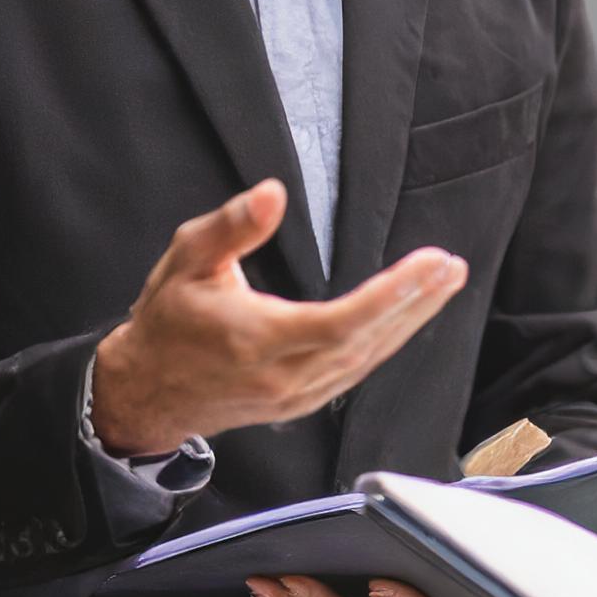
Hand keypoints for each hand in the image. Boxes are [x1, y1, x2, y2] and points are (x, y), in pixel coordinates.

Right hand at [91, 180, 466, 456]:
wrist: (146, 391)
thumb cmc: (168, 320)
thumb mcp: (187, 259)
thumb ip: (231, 227)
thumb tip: (272, 193)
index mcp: (256, 340)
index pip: (339, 322)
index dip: (390, 295)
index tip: (428, 265)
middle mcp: (283, 377)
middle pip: (366, 342)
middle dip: (415, 302)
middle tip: (450, 267)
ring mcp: (296, 396)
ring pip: (368, 359)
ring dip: (410, 321)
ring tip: (443, 283)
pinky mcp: (302, 402)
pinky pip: (356, 371)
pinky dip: (387, 341)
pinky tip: (409, 316)